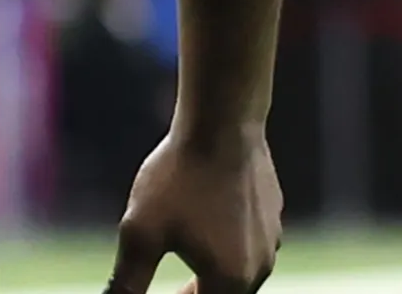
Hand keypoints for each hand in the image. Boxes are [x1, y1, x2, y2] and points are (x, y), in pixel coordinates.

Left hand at [104, 130, 281, 293]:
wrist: (221, 123)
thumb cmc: (179, 178)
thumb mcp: (141, 232)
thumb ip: (128, 279)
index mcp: (231, 281)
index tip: (163, 291)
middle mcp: (260, 267)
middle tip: (174, 288)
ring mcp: (272, 238)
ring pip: (239, 270)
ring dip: (211, 270)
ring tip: (184, 252)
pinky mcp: (273, 212)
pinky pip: (248, 242)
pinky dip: (226, 243)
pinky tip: (205, 222)